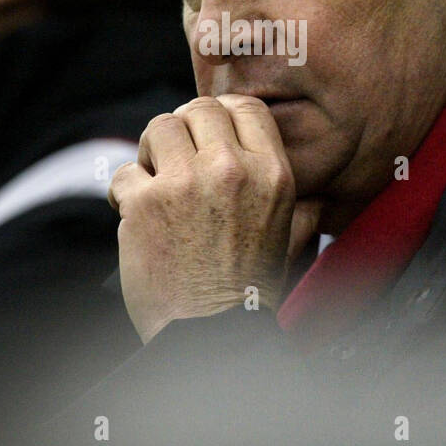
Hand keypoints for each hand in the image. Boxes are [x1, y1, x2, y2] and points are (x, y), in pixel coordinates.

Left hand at [109, 94, 322, 343]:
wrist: (214, 338)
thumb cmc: (250, 293)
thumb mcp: (288, 241)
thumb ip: (302, 210)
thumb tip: (321, 200)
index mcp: (272, 173)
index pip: (245, 107)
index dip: (221, 114)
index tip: (207, 134)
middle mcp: (231, 169)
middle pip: (198, 109)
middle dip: (183, 129)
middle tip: (174, 158)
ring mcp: (184, 183)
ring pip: (159, 127)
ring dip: (151, 151)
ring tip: (153, 179)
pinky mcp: (144, 203)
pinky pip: (125, 172)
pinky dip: (124, 192)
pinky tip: (132, 213)